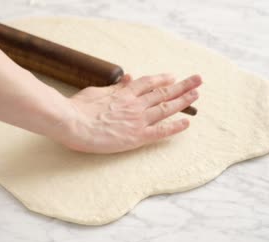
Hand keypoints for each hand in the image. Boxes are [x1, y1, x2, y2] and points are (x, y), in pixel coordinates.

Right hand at [62, 74, 201, 152]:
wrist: (72, 123)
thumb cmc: (78, 108)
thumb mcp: (96, 92)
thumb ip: (115, 87)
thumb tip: (129, 77)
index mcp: (124, 93)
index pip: (148, 83)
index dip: (162, 79)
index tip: (172, 76)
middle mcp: (135, 104)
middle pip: (163, 92)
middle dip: (182, 85)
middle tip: (197, 79)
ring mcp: (137, 120)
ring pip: (165, 108)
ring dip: (182, 100)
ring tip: (196, 94)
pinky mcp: (136, 137)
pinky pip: (160, 131)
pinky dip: (174, 126)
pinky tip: (186, 122)